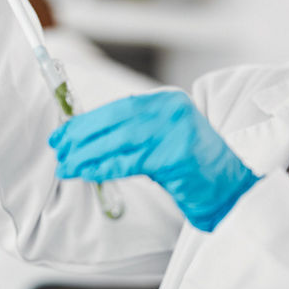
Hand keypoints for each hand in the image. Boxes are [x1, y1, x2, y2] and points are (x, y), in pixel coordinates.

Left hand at [48, 91, 258, 231]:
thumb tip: (84, 139)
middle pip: (116, 120)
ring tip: (67, 166)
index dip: (87, 121)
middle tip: (59, 149)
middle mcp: (172, 110)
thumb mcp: (161, 140)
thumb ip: (132, 133)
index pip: (118, 107)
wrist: (230, 188)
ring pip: (120, 140)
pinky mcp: (177, 156)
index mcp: (167, 100)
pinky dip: (106, 167)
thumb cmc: (192, 168)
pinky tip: (88, 173)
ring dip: (88, 154)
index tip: (63, 134)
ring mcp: (176, 131)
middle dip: (82, 135)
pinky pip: (131, 162)